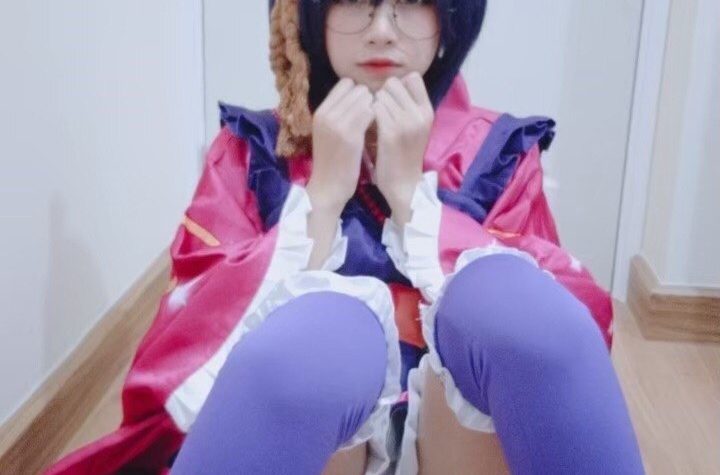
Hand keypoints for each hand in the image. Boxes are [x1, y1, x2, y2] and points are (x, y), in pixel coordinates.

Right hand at [308, 77, 374, 209]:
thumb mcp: (328, 132)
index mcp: (320, 111)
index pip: (345, 84)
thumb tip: (359, 94)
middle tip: (374, 115)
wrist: (328, 187)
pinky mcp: (350, 135)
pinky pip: (370, 113)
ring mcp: (337, 124)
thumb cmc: (332, 161)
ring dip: (375, 108)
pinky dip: (378, 117)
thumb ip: (339, 113)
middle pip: (357, 89)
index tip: (365, 106)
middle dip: (369, 99)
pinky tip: (379, 128)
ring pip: (365, 99)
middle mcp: (326, 114)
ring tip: (378, 122)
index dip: (358, 93)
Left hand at [372, 72, 433, 211]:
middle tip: (378, 112)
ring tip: (372, 121)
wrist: (404, 185)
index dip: (397, 86)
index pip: (412, 78)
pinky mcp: (391, 133)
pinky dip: (367, 114)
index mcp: (427, 110)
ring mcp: (406, 123)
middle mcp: (420, 114)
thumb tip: (393, 83)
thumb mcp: (415, 127)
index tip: (390, 100)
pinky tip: (366, 126)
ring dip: (371, 104)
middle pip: (393, 83)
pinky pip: (374, 109)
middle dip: (381, 94)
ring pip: (380, 95)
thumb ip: (409, 106)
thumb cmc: (405, 155)